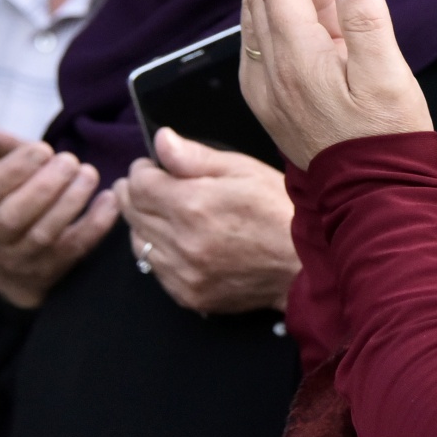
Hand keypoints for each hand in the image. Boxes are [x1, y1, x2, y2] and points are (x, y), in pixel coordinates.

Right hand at [0, 110, 118, 308]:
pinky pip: (75, 249)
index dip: (16, 170)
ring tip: (89, 173)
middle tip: (70, 160)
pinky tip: (110, 201)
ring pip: (46, 232)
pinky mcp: (53, 267)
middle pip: (17, 215)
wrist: (3, 263)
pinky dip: (95, 226)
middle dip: (46, 186)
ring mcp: (23, 256)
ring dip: (71, 202)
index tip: (42, 149)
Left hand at [114, 128, 299, 313]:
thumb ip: (195, 156)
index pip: (139, 184)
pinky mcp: (188, 295)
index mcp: (193, 204)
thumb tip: (161, 141)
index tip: (153, 166)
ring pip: (137, 242)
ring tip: (163, 212)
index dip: (142, 169)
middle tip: (150, 185)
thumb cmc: (278, 209)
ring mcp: (183, 273)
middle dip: (135, 193)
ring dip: (143, 223)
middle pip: (132, 212)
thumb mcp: (242, 170)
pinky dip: (157, 252)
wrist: (304, 265)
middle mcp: (181, 241)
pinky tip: (176, 241)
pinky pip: (154, 270)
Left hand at [239, 0, 431, 169]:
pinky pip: (261, 41)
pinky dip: (273, 10)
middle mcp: (268, 71)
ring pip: (256, 17)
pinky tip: (296, 0)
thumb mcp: (388, 76)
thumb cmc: (386, 138)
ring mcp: (264, 87)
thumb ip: (367, 21)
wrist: (371, 199)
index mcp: (296, 58)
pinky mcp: (270, 100)